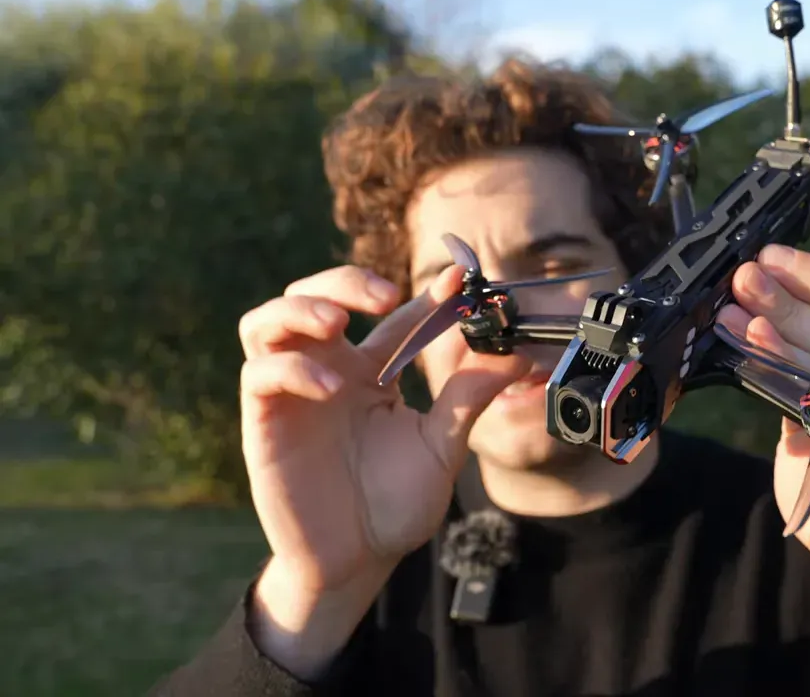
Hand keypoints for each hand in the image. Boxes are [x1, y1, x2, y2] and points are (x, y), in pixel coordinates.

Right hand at [238, 264, 529, 594]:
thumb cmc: (395, 505)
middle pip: (315, 294)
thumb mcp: (442, 447)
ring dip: (300, 308)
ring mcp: (293, 394)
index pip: (395, 317)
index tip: (461, 278)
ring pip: (269, 320)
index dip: (427, 294)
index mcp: (373, 373)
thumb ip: (468, 397)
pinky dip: (293, 368)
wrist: (357, 563)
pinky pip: (260, 374)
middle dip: (345, 281)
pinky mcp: (264, 422)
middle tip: (385, 296)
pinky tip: (330, 386)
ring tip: (338, 323)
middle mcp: (329, 372)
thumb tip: (517, 353)